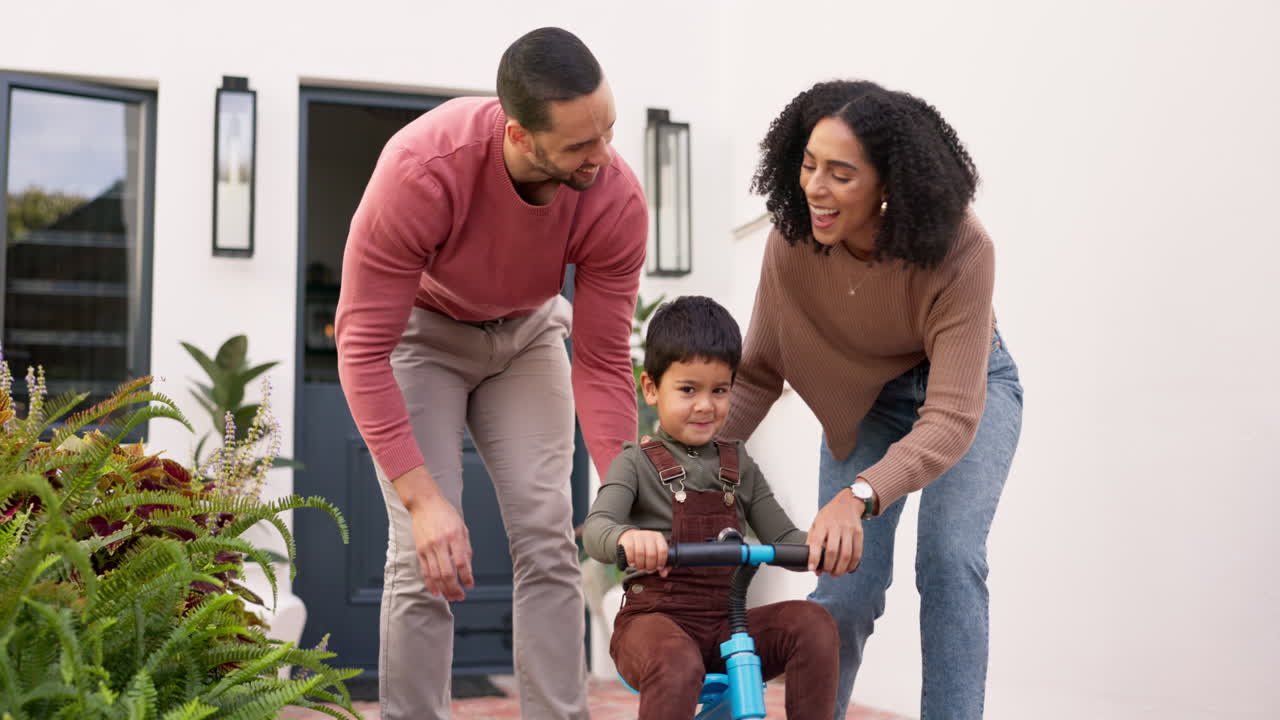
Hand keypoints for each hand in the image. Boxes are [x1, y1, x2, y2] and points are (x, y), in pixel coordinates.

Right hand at [394, 465, 474, 600]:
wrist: (424, 503)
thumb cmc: (445, 514)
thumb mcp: (462, 528)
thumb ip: (465, 548)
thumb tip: (467, 568)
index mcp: (454, 536)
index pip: (461, 562)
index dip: (466, 577)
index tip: (470, 585)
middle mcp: (440, 543)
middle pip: (447, 572)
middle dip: (454, 588)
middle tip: (460, 597)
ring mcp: (428, 547)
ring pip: (435, 575)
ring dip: (444, 589)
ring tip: (450, 597)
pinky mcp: (420, 550)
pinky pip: (425, 571)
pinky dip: (431, 583)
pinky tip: (436, 591)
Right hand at [618, 529, 669, 576]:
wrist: (630, 537)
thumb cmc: (645, 548)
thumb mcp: (655, 553)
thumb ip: (661, 564)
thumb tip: (664, 574)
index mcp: (659, 538)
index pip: (663, 550)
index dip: (661, 561)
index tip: (658, 568)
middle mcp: (649, 535)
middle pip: (651, 554)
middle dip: (650, 566)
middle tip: (648, 570)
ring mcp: (638, 535)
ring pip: (640, 553)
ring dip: (640, 564)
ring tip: (640, 568)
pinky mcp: (627, 538)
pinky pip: (630, 550)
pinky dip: (631, 559)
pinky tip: (632, 563)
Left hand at [807, 489, 864, 576]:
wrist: (848, 502)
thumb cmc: (829, 516)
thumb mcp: (816, 524)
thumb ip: (812, 543)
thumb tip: (813, 566)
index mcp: (823, 524)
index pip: (817, 542)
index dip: (814, 557)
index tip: (812, 568)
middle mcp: (836, 526)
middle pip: (833, 551)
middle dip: (829, 566)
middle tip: (826, 572)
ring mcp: (849, 529)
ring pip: (846, 555)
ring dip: (841, 568)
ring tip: (836, 574)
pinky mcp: (859, 533)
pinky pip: (857, 553)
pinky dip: (852, 564)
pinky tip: (847, 569)